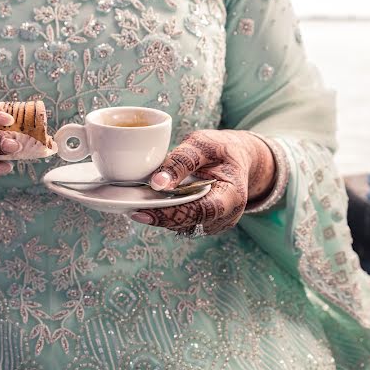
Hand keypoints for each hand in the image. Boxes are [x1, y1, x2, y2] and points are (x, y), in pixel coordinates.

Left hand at [130, 130, 275, 234]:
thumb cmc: (220, 149)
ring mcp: (216, 223)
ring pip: (182, 226)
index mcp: (232, 195)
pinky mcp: (205, 224)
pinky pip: (183, 223)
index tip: (142, 211)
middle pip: (188, 223)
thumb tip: (157, 183)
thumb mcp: (202, 144)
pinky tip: (157, 200)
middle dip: (160, 215)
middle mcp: (227, 215)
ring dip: (162, 214)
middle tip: (133, 206)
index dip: (171, 214)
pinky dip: (168, 212)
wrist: (236, 158)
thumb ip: (182, 160)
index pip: (200, 211)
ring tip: (144, 198)